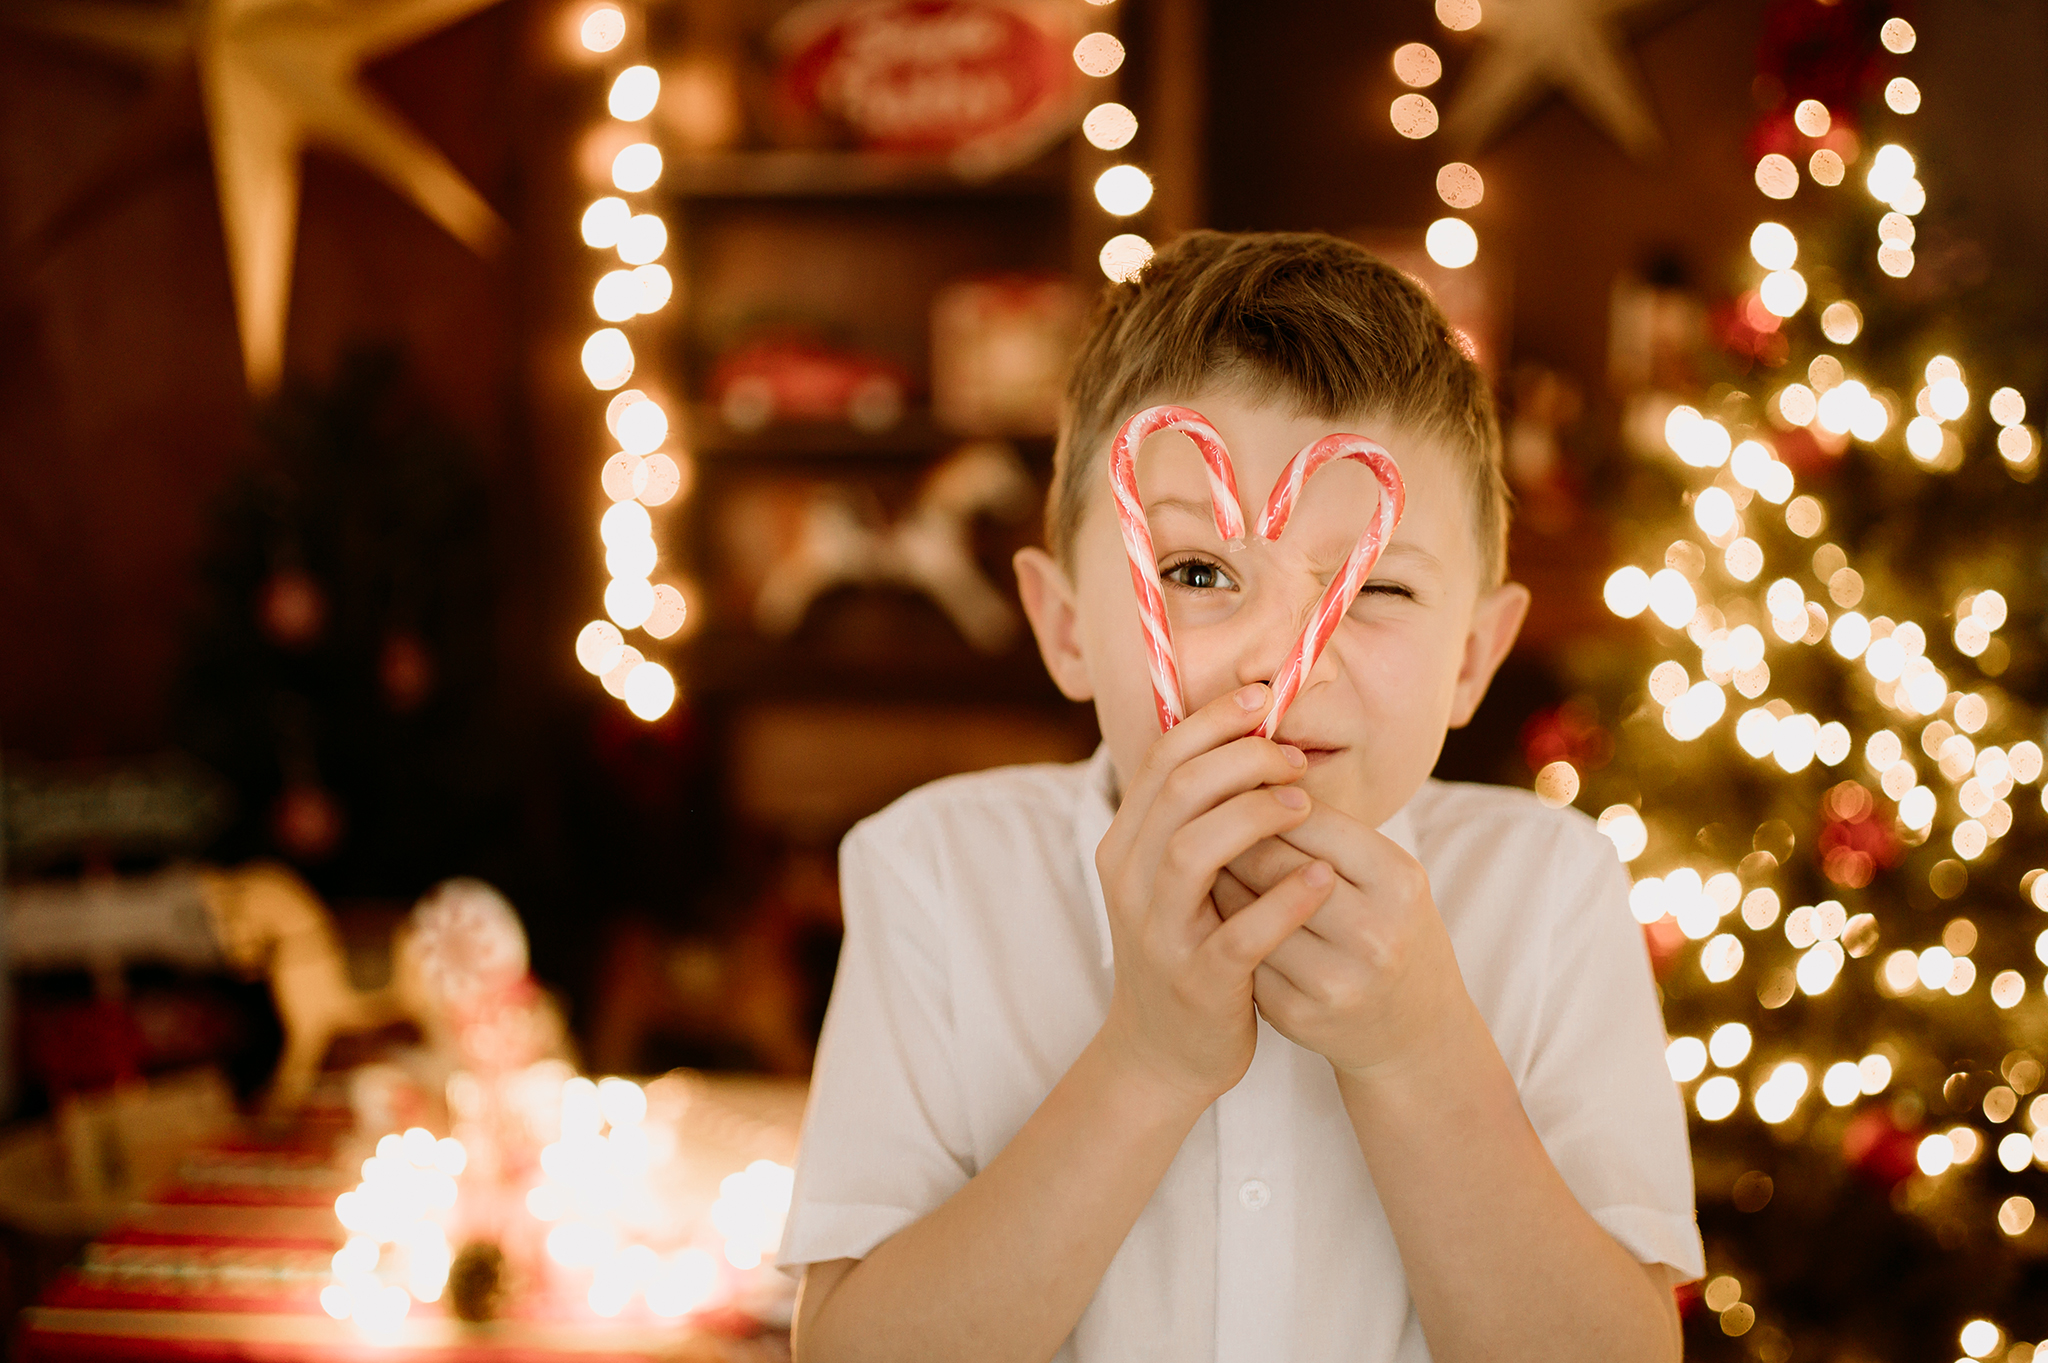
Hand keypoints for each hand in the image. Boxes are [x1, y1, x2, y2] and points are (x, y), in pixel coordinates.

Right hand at [1093, 684, 1339, 1106]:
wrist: (1164, 1051)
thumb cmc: (1186, 945)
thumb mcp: (1173, 875)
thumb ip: (1195, 815)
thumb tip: (1245, 734)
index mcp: (1125, 843)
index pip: (1161, 758)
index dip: (1213, 721)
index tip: (1263, 699)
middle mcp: (1130, 880)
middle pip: (1177, 791)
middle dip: (1242, 759)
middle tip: (1295, 759)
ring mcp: (1159, 932)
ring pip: (1192, 851)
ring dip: (1254, 817)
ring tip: (1304, 806)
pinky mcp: (1196, 980)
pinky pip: (1237, 933)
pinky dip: (1282, 902)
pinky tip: (1320, 880)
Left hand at [1213, 801, 1468, 1079]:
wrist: (1413, 1030)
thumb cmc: (1390, 930)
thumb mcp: (1384, 875)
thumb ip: (1327, 830)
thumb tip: (1245, 772)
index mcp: (1397, 880)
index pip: (1307, 815)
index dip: (1262, 797)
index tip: (1237, 786)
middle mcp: (1373, 933)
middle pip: (1269, 861)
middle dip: (1231, 835)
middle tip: (1204, 820)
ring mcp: (1334, 980)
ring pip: (1243, 908)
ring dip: (1215, 880)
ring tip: (1204, 863)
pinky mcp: (1298, 1015)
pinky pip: (1240, 953)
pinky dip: (1221, 927)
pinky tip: (1215, 915)